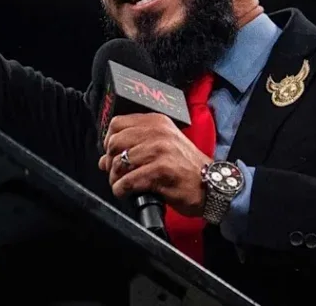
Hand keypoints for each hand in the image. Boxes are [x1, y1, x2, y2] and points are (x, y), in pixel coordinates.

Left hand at [98, 114, 212, 216]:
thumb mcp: (162, 149)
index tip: (113, 154)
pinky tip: (125, 192)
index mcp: (157, 122)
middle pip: (115, 142)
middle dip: (111, 161)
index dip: (109, 141)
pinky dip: (122, 189)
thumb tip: (104, 160)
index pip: (117, 123)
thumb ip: (134, 149)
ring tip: (121, 184)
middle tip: (116, 173)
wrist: (211, 185)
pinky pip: (129, 180)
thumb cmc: (187, 168)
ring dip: (115, 178)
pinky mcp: (161, 170)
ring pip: (119, 162)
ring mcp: (160, 150)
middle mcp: (158, 132)